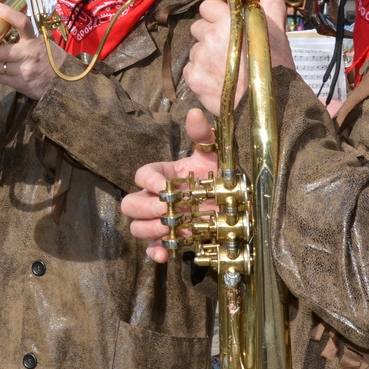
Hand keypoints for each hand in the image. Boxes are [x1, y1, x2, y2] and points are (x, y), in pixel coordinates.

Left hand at [0, 3, 59, 99]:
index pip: (23, 23)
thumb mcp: (41, 39)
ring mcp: (25, 70)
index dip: (9, 14)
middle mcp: (29, 54)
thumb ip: (26, 32)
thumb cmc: (48, 55)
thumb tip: (3, 17)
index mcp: (35, 39)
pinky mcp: (21, 83)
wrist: (62, 79)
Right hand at [121, 109, 219, 263]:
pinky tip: (164, 254)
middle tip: (165, 209)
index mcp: (163, 175)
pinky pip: (153, 248)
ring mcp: (161, 221)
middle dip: (144, 207)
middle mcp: (156, 199)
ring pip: (137, 227)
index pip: (142, 175)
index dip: (147, 180)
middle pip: (130, 203)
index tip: (162, 185)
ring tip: (168, 227)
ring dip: (148, 228)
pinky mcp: (170, 240)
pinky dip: (155, 252)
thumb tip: (195, 115)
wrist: (238, 202)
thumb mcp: (216, 154)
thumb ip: (204, 136)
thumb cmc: (221, 175)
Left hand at [183, 0, 295, 113]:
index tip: (225, 23)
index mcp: (229, 19)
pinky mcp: (193, 78)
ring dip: (205, 56)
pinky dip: (200, 74)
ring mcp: (200, 57)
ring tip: (225, 68)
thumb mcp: (276, 32)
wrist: (267, 104)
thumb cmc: (275, 66)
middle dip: (209, 35)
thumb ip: (273, 4)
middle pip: (198, 28)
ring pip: (194, 49)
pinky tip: (218, 80)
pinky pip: (190, 69)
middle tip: (228, 49)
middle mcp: (210, 35)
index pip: (207, 6)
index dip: (216, 14)